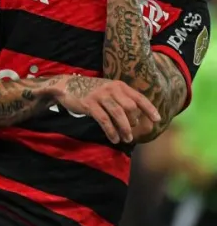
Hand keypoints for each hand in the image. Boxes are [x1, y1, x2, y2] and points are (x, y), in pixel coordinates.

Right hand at [44, 76, 159, 143]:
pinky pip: (104, 120)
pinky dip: (111, 131)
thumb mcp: (108, 91)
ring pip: (118, 114)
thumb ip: (121, 100)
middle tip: (132, 133)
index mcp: (119, 85)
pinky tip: (114, 139)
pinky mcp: (89, 104)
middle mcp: (111, 89)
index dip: (149, 109)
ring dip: (124, 129)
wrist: (66, 86)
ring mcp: (100, 95)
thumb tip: (137, 118)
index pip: (139, 97)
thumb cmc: (91, 92)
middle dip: (134, 122)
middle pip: (130, 107)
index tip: (157, 120)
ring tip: (126, 139)